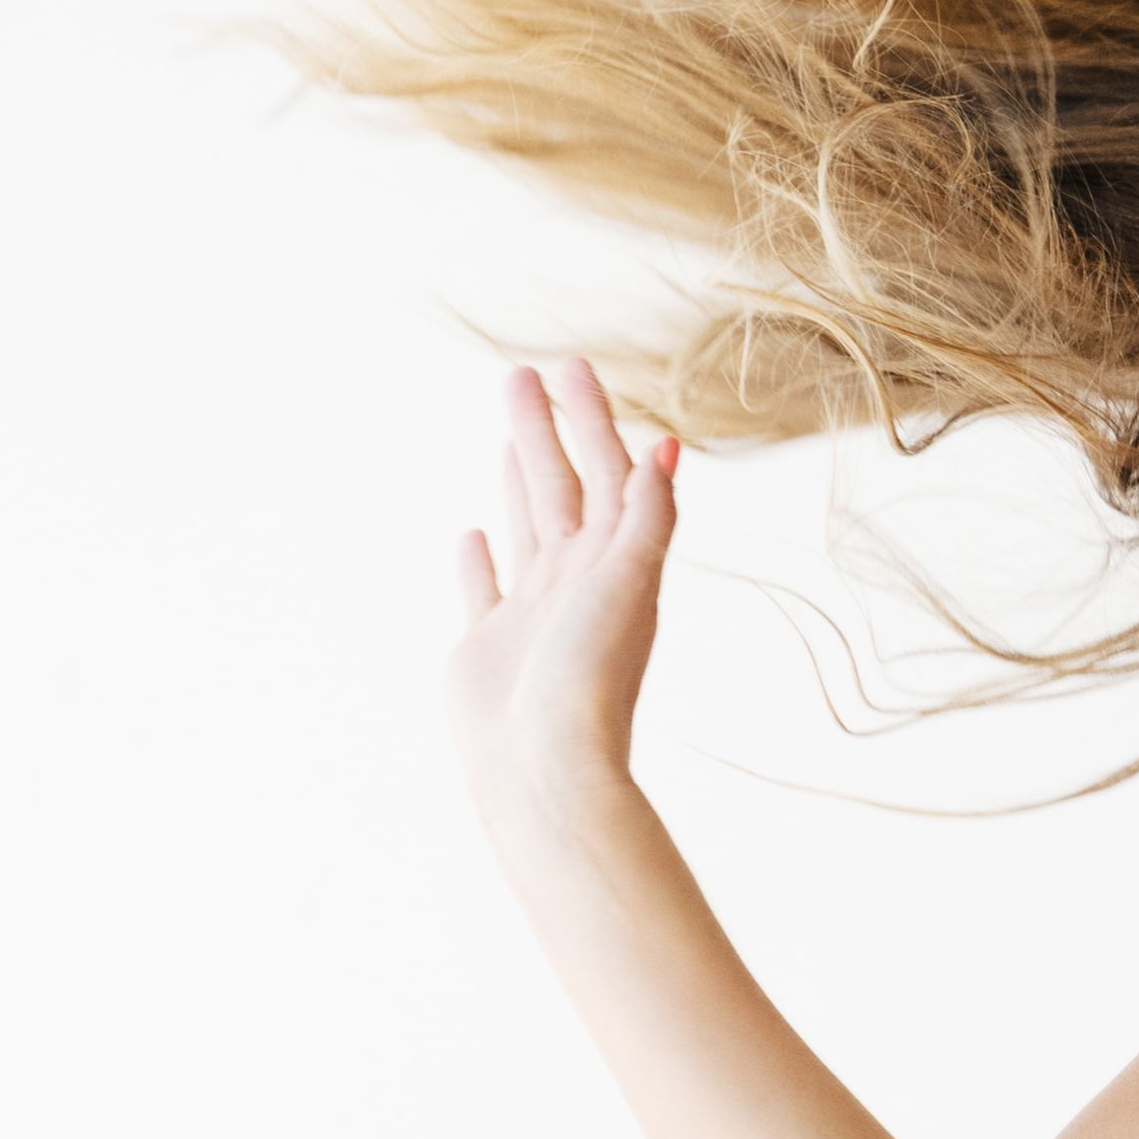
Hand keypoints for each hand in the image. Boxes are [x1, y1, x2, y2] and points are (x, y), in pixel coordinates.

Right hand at [449, 359, 681, 812]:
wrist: (546, 770)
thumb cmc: (590, 682)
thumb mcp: (628, 586)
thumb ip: (646, 518)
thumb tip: (666, 450)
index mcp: (612, 563)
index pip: (602, 472)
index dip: (587, 419)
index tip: (568, 368)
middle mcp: (575, 581)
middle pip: (560, 487)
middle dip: (545, 430)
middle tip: (520, 374)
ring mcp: (531, 614)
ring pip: (527, 526)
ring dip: (520, 477)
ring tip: (511, 432)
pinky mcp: (488, 648)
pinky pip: (485, 589)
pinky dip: (480, 558)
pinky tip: (472, 533)